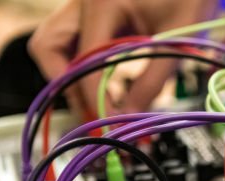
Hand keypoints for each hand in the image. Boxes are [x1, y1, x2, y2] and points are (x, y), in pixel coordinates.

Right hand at [28, 0, 216, 116]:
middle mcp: (84, 1)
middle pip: (47, 47)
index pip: (82, 61)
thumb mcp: (177, 44)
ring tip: (98, 103)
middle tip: (91, 110)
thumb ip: (152, 82)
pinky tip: (104, 84)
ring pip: (54, 43)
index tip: (106, 124)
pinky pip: (73, 41)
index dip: (91, 98)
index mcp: (102, 3)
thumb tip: (130, 116)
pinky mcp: (93, 12)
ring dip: (69, 76)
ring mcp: (85, 5)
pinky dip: (81, 65)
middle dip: (64, 84)